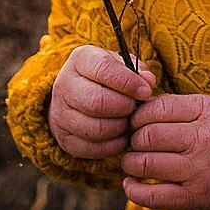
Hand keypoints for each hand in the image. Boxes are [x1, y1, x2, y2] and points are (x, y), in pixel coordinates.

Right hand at [49, 45, 156, 159]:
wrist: (77, 96)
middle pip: (96, 102)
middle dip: (124, 107)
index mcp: (81, 60)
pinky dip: (113, 145)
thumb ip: (137, 71)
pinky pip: (92, 148)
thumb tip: (148, 82)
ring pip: (95, 129)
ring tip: (129, 121)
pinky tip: (122, 135)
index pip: (103, 69)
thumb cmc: (107, 77)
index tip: (145, 91)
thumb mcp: (121, 65)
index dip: (128, 82)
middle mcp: (64, 86)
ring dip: (120, 128)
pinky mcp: (64, 139)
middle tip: (134, 107)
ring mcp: (60, 114)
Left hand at [122, 93, 209, 209]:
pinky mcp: (194, 198)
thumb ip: (180, 106)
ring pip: (145, 164)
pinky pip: (152, 197)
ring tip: (133, 160)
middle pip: (148, 136)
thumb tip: (141, 108)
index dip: (139, 114)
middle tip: (134, 141)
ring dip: (130, 162)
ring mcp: (198, 172)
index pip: (159, 108)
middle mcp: (203, 141)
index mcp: (208, 112)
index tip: (137, 121)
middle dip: (132, 138)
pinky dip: (134, 190)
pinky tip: (131, 183)